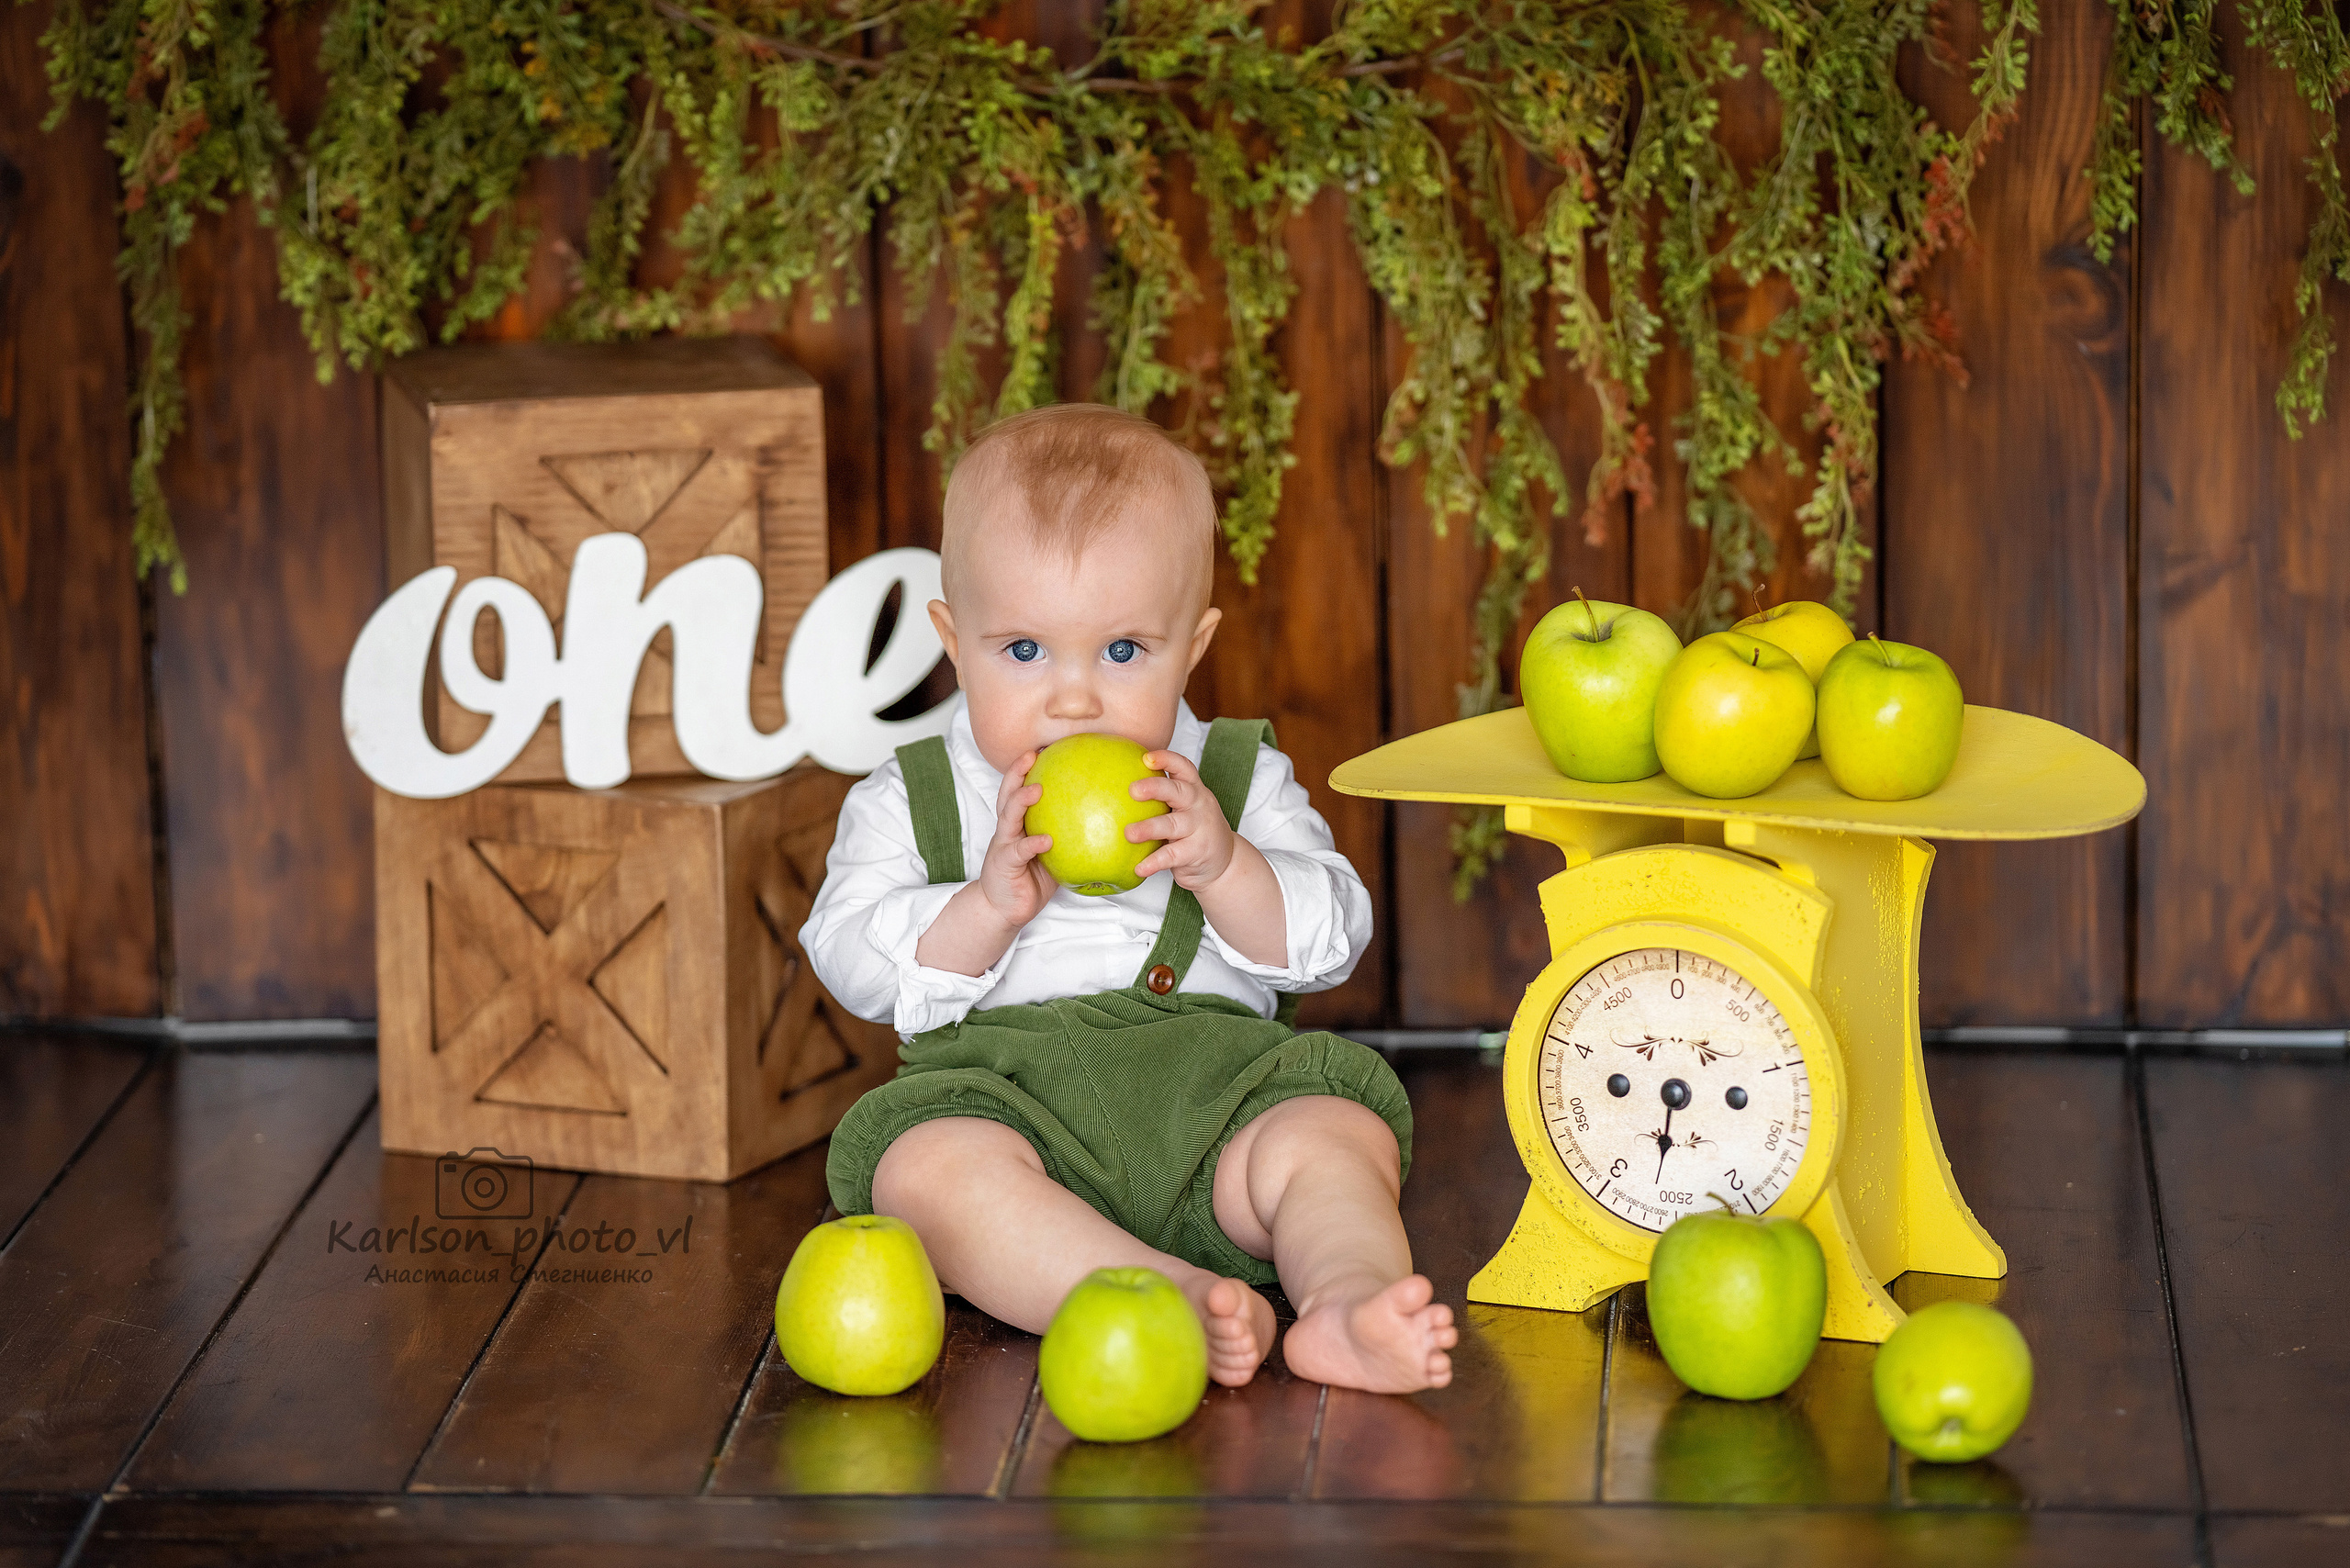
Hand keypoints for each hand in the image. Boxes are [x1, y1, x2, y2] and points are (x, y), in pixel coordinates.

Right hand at [977, 749, 1058, 929]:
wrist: (1004, 908)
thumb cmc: (1031, 877)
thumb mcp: (1052, 852)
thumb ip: (1067, 833)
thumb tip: (1105, 815)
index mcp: (1018, 823)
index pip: (1019, 789)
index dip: (1027, 768)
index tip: (1043, 747)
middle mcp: (1007, 829)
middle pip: (1007, 794)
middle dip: (1017, 772)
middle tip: (1033, 754)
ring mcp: (1003, 845)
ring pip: (1008, 817)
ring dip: (1021, 801)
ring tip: (1037, 789)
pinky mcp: (1004, 865)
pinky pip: (1019, 852)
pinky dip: (1032, 844)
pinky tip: (1047, 840)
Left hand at [1128, 750, 1241, 891]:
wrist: (1225, 863)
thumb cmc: (1194, 831)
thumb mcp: (1184, 809)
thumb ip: (1161, 798)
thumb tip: (1114, 786)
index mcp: (1194, 790)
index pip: (1184, 768)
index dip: (1167, 759)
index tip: (1145, 758)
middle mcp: (1199, 805)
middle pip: (1179, 791)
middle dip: (1156, 788)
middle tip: (1133, 790)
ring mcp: (1200, 829)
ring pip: (1173, 825)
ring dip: (1149, 828)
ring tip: (1128, 833)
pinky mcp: (1197, 852)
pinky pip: (1173, 855)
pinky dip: (1154, 862)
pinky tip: (1139, 867)